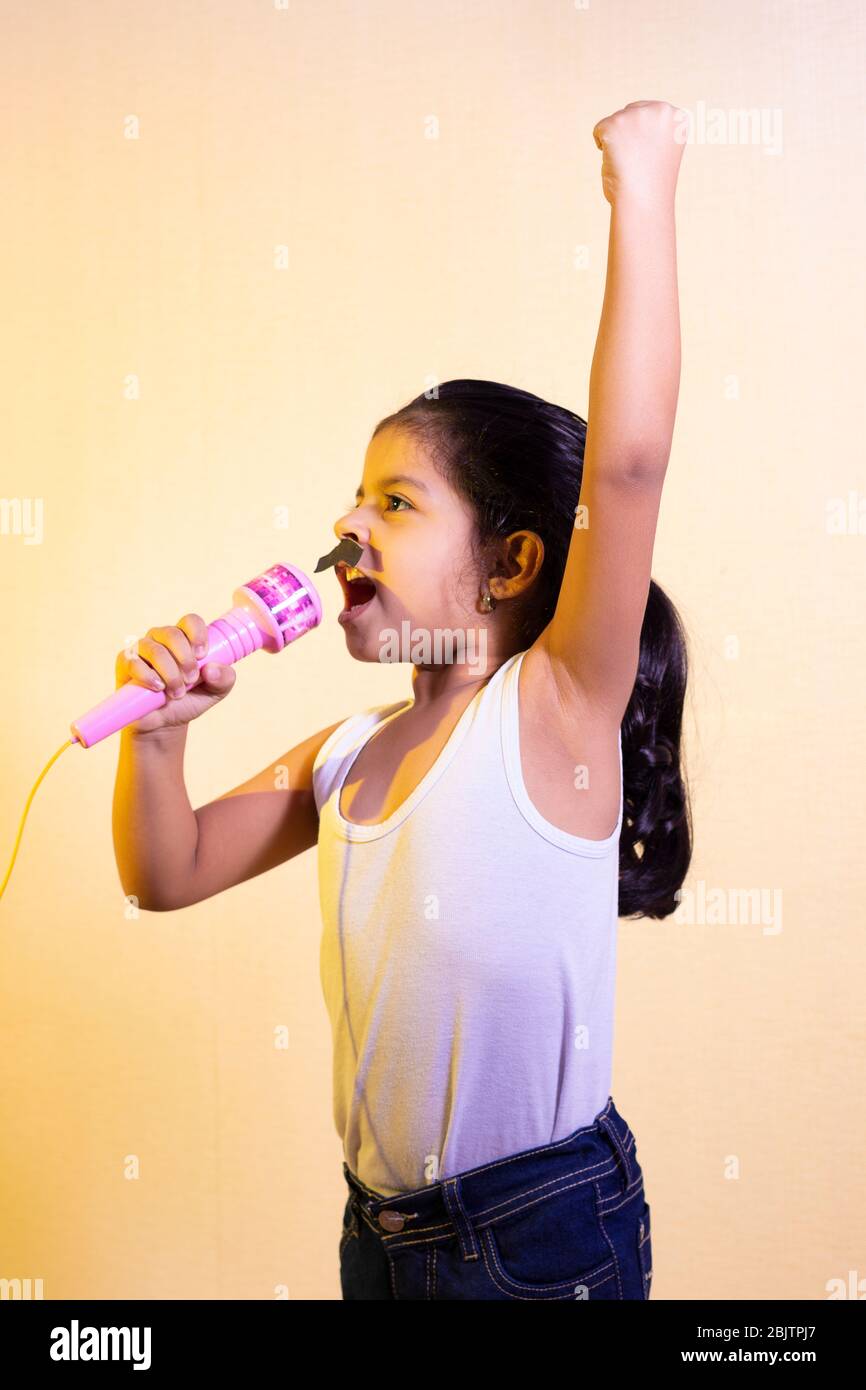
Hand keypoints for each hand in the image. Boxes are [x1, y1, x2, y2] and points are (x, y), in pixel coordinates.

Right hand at [115, 613, 236, 735]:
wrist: (165, 722)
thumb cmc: (190, 699)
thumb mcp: (215, 691)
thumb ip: (224, 678)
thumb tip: (212, 669)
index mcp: (185, 638)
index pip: (191, 621)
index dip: (198, 634)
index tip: (202, 656)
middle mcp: (162, 639)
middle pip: (172, 634)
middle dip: (185, 659)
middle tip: (191, 680)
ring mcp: (142, 649)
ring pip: (155, 650)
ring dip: (169, 673)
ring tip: (177, 693)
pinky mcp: (125, 663)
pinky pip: (133, 662)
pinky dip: (147, 676)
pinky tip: (158, 688)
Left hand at [592, 100, 685, 208]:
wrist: (643, 203)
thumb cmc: (651, 186)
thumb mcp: (661, 151)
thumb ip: (651, 131)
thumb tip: (629, 128)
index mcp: (678, 117)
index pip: (650, 115)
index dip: (644, 140)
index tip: (651, 157)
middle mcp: (660, 110)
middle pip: (631, 112)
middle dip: (628, 136)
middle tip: (638, 162)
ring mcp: (637, 114)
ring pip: (615, 122)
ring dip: (616, 143)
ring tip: (629, 163)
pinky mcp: (614, 123)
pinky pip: (599, 130)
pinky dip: (602, 147)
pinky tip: (615, 161)